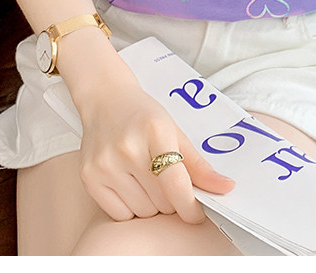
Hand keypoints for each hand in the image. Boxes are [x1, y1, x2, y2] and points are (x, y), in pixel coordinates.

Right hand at [77, 68, 234, 223]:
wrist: (105, 100)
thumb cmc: (143, 116)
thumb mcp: (175, 131)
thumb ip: (199, 165)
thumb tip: (226, 188)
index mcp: (154, 130)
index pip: (176, 182)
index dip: (190, 205)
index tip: (197, 213)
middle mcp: (127, 147)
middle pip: (162, 201)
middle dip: (172, 199)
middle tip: (166, 180)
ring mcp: (105, 164)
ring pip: (143, 211)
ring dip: (152, 205)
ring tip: (146, 178)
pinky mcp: (89, 178)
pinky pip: (120, 214)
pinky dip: (131, 208)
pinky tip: (130, 184)